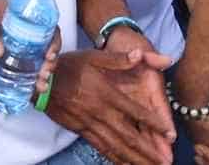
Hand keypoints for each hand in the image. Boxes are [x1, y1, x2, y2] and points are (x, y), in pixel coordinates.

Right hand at [43, 47, 175, 164]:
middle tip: (165, 163)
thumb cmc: (66, 66)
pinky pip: (102, 147)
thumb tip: (140, 53)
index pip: (137, 112)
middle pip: (130, 137)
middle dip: (149, 152)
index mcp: (108, 95)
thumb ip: (117, 58)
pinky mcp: (81, 130)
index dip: (155, 124)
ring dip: (135, 159)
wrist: (38, 80)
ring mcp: (91, 124)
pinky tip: (125, 164)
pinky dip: (115, 158)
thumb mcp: (92, 57)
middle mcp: (102, 113)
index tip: (170, 135)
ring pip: (118, 146)